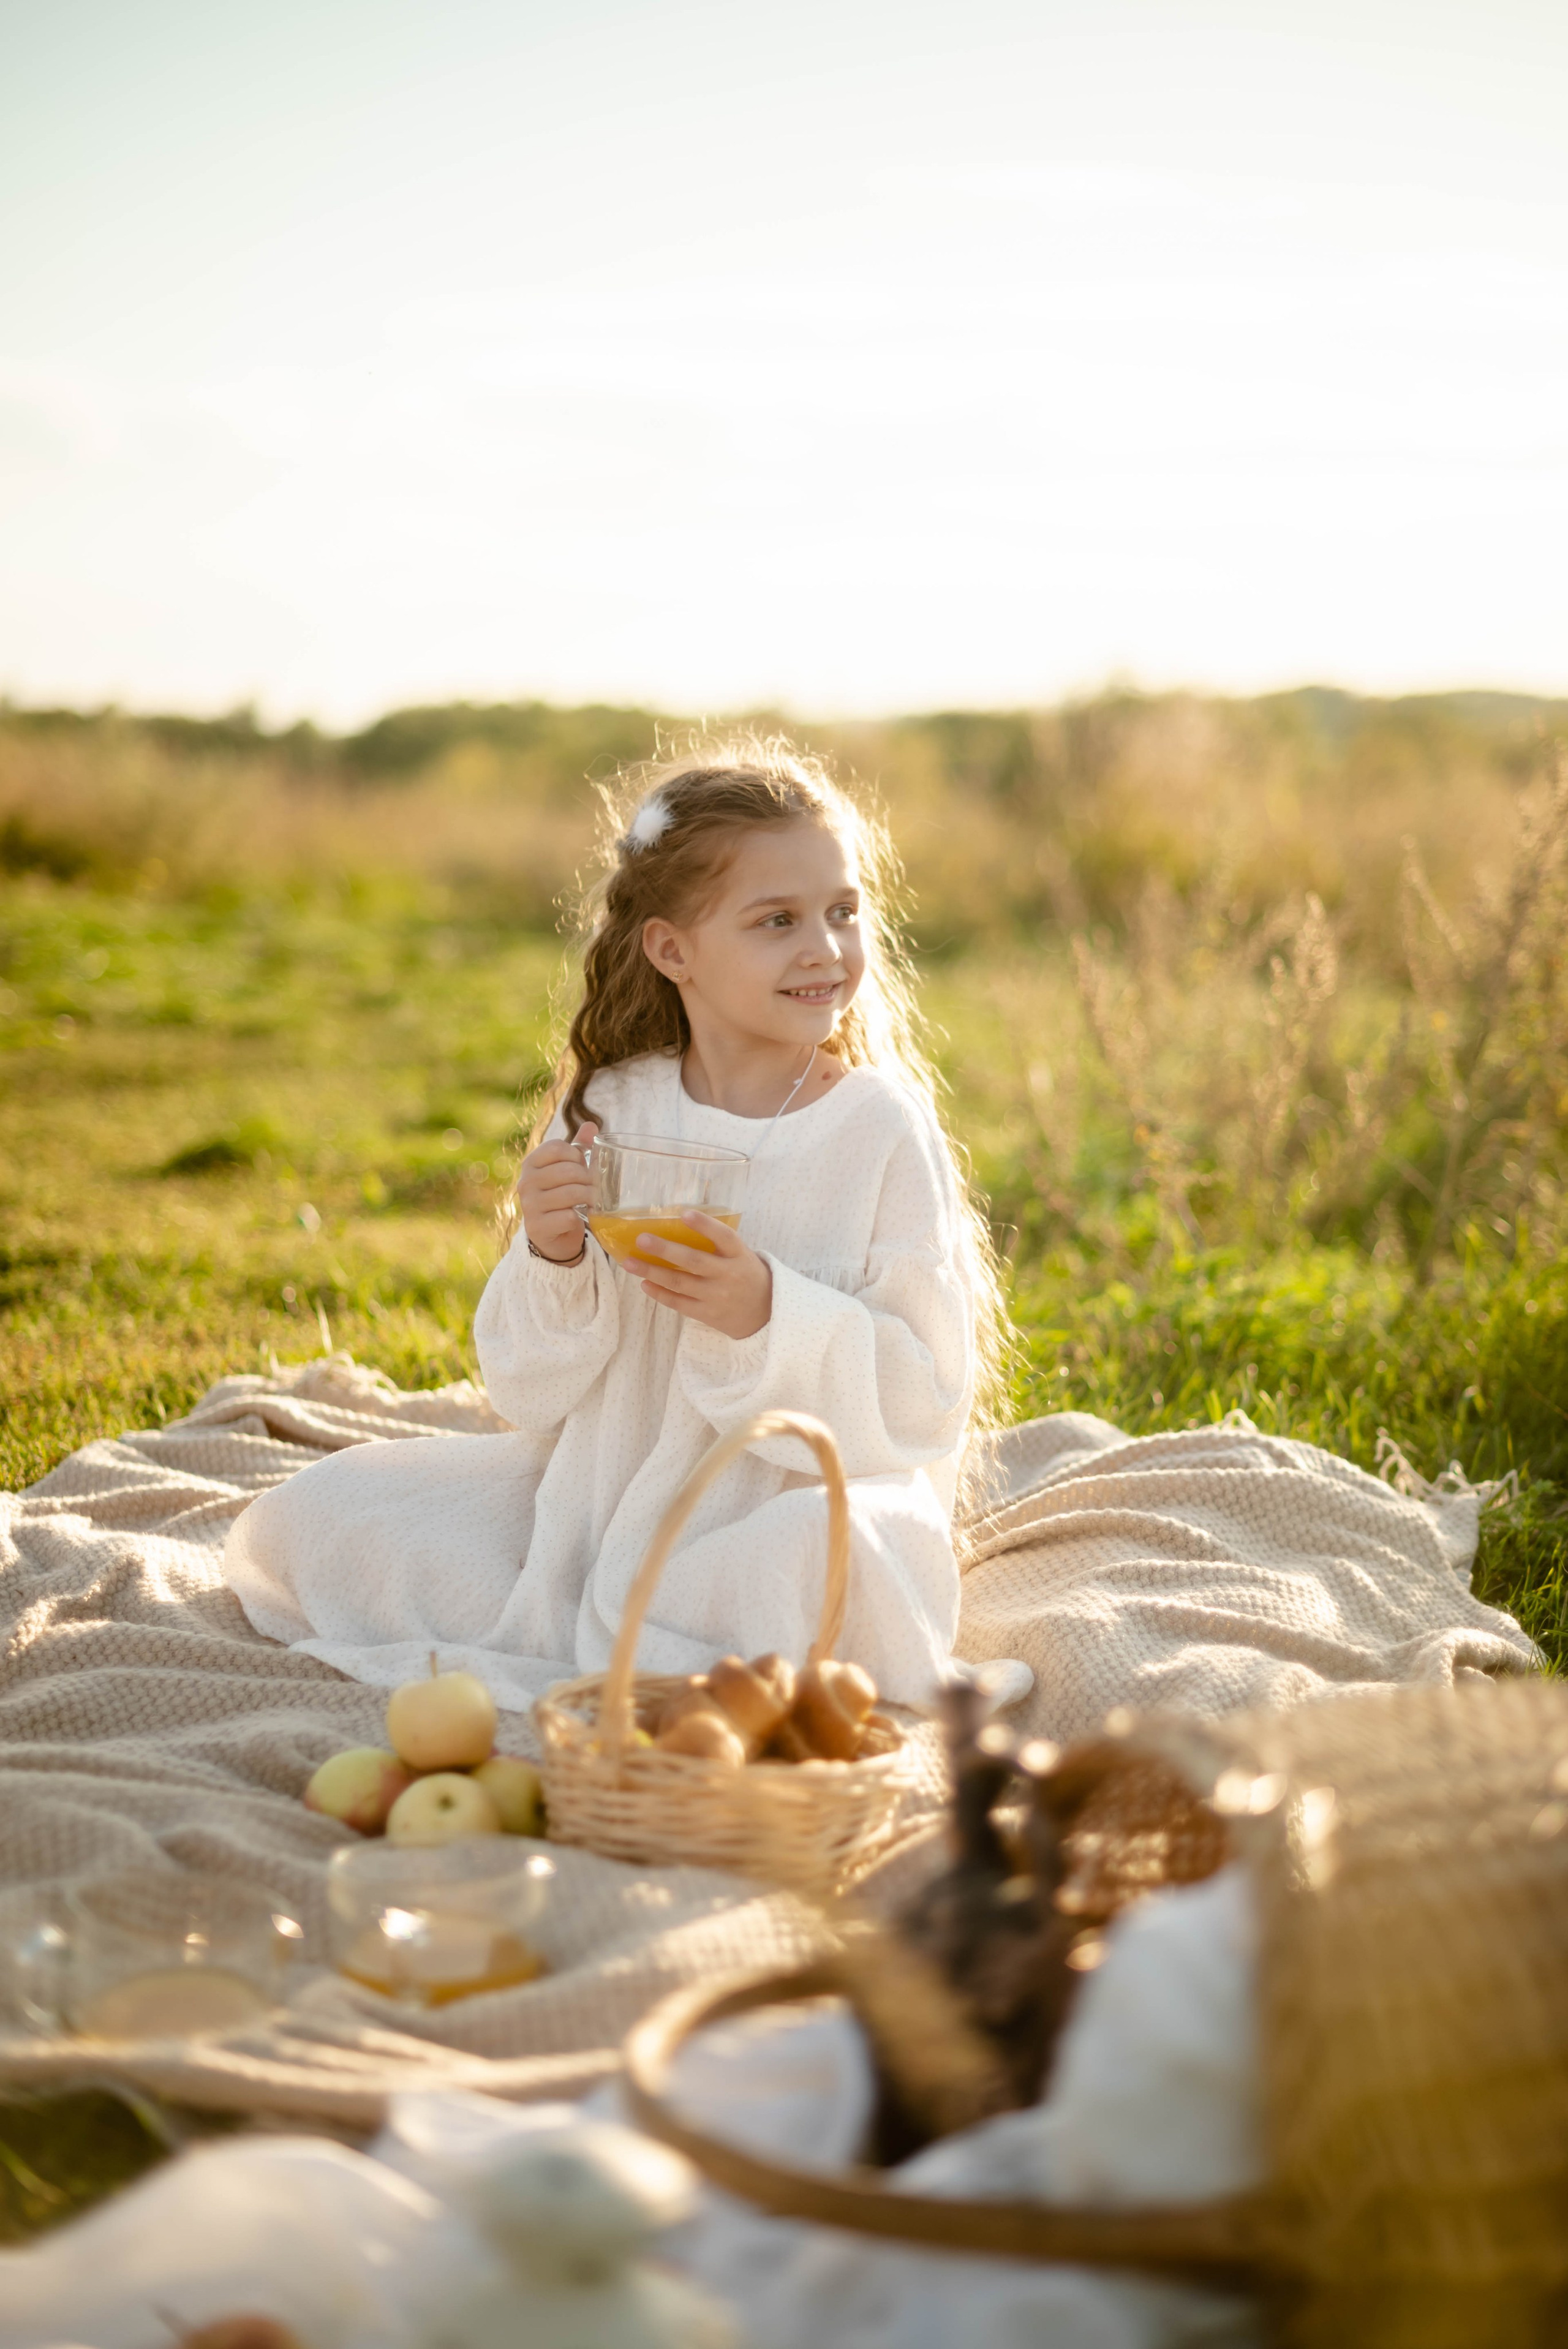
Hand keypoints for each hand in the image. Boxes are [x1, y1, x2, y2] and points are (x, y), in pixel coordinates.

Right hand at [514, 1121, 596, 1262]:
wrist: (552, 1237)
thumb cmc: (561, 1197)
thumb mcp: (567, 1170)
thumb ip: (578, 1148)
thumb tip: (591, 1125)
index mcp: (531, 1163)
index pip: (557, 1148)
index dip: (577, 1155)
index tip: (583, 1166)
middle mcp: (526, 1182)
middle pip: (568, 1170)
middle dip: (588, 1179)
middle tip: (594, 1187)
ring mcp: (529, 1205)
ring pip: (571, 1193)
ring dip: (589, 1197)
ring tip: (592, 1200)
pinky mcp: (538, 1227)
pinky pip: (568, 1216)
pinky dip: (580, 1217)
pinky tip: (580, 1217)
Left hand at [631, 1213, 772, 1339]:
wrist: (764, 1314)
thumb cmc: (745, 1274)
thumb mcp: (741, 1255)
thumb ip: (718, 1243)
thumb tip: (677, 1222)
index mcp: (739, 1255)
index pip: (724, 1237)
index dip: (705, 1225)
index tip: (685, 1213)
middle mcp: (728, 1275)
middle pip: (694, 1261)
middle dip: (665, 1249)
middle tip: (641, 1239)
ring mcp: (716, 1297)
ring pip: (680, 1283)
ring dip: (652, 1271)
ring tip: (629, 1262)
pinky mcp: (707, 1314)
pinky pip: (679, 1303)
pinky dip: (660, 1293)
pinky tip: (644, 1283)